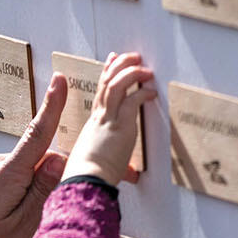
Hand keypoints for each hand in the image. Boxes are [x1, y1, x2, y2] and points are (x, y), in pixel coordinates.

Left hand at [0, 75, 70, 237]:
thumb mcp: (23, 226)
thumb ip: (43, 190)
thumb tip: (58, 158)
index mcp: (7, 175)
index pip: (37, 134)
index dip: (51, 107)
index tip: (59, 81)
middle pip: (32, 161)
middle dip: (40, 182)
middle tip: (28, 217)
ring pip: (16, 172)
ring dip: (21, 191)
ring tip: (5, 224)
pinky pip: (1, 178)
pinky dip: (6, 194)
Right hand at [62, 51, 154, 185]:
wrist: (85, 181)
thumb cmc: (91, 177)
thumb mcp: (104, 165)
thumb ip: (120, 165)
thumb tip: (132, 174)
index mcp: (94, 125)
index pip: (100, 92)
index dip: (106, 73)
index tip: (112, 60)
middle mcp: (99, 118)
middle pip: (106, 82)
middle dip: (120, 65)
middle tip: (131, 56)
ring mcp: (108, 120)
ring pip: (116, 85)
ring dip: (131, 73)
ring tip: (145, 68)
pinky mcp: (119, 126)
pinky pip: (131, 101)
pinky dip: (142, 93)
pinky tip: (152, 92)